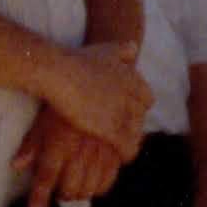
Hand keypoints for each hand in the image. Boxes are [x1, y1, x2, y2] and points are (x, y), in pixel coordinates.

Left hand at [12, 110, 127, 206]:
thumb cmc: (63, 103)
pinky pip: (109, 179)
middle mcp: (80, 150)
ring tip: (74, 187)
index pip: (47, 177)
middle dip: (63, 195)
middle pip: (71, 188)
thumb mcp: (43, 121)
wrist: (95, 85)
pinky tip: (93, 183)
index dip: (40, 199)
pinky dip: (99, 187)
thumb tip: (17, 166)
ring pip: (90, 188)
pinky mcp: (116, 150)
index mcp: (60, 143)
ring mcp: (100, 152)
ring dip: (80, 193)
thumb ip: (31, 145)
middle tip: (59, 191)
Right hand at [38, 38, 150, 154]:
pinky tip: (122, 158)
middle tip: (122, 131)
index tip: (127, 112)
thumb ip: (121, 50)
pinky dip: (127, 153)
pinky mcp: (112, 130)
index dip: (137, 107)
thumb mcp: (104, 49)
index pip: (147, 98)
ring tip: (122, 148)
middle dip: (134, 124)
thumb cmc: (75, 60)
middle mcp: (132, 95)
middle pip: (142, 117)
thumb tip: (134, 47)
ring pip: (137, 133)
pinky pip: (128, 147)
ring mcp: (123, 113)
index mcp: (132, 77)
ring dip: (131, 140)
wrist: (58, 72)